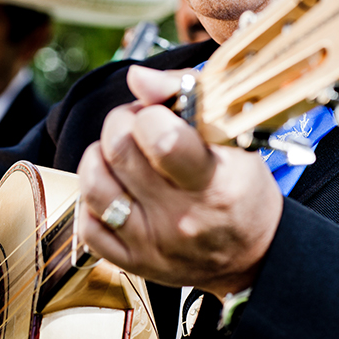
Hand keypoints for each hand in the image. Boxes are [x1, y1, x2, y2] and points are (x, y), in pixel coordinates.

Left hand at [77, 65, 282, 299]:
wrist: (252, 256)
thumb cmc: (240, 189)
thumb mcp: (232, 137)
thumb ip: (184, 97)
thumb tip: (136, 77)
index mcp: (215, 184)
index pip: (163, 141)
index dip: (150, 114)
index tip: (159, 116)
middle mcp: (181, 218)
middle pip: (119, 152)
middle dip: (121, 124)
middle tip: (136, 127)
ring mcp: (152, 244)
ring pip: (94, 186)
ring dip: (99, 158)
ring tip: (119, 156)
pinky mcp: (132, 262)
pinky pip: (87, 226)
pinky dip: (91, 201)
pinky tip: (113, 189)